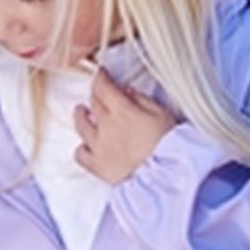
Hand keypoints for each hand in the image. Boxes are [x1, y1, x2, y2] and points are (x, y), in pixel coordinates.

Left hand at [73, 68, 175, 184]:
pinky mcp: (97, 166)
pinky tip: (86, 145)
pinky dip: (81, 148)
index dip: (100, 77)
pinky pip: (80, 154)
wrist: (164, 177)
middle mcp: (105, 126)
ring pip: (81, 126)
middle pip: (94, 103)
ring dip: (80, 115)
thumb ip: (141, 99)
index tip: (101, 72)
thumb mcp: (161, 114)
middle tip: (98, 90)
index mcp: (122, 111)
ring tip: (81, 111)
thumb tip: (126, 90)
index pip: (104, 87)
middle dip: (95, 93)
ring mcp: (98, 147)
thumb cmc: (168, 144)